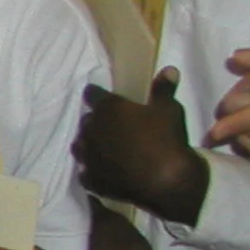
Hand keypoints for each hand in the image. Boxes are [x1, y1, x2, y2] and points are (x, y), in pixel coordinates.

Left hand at [75, 69, 208, 223]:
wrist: (165, 180)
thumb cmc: (166, 139)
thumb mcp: (169, 109)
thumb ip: (163, 89)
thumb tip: (168, 69)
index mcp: (107, 109)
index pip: (92, 94)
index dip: (96, 94)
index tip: (98, 94)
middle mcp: (92, 131)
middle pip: (86, 121)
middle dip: (94, 121)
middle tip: (108, 124)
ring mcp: (88, 157)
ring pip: (80, 146)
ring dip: (87, 144)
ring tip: (100, 146)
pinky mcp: (91, 179)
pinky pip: (85, 172)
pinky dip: (90, 170)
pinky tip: (99, 171)